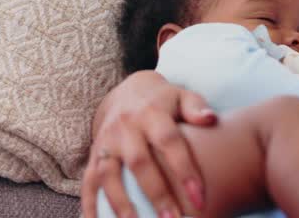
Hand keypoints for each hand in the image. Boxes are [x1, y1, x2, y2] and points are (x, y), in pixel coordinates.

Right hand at [80, 71, 216, 217]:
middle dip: (156, 194)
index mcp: (151, 113)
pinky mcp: (93, 155)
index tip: (199, 196)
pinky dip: (90, 206)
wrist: (127, 92)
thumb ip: (196, 107)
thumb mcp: (182, 96)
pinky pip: (88, 182)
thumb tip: (210, 118)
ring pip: (109, 175)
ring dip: (121, 205)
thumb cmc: (164, 102)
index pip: (169, 141)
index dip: (184, 169)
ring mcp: (105, 142)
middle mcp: (125, 127)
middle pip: (139, 162)